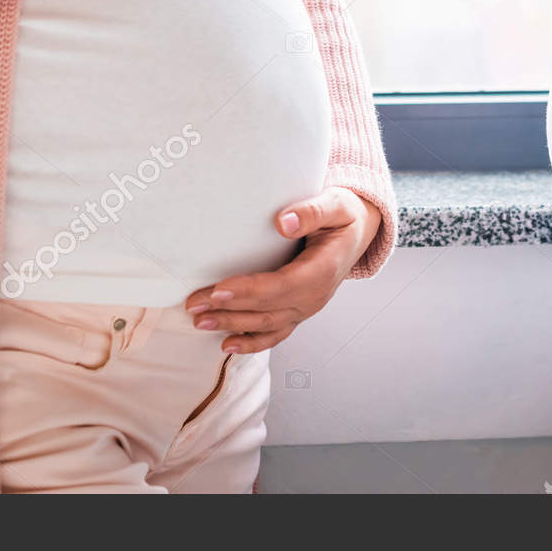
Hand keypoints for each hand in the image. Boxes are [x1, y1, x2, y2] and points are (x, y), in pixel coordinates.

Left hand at [183, 188, 381, 353]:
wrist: (357, 233)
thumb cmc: (344, 217)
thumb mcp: (335, 205)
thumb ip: (312, 212)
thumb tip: (283, 222)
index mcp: (323, 270)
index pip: (282, 286)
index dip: (249, 291)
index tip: (218, 290)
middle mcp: (315, 296)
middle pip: (268, 310)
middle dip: (229, 310)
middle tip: (194, 305)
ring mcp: (307, 308)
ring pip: (268, 325)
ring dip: (233, 325)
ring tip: (200, 322)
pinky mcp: (298, 312)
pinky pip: (275, 333)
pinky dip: (251, 342)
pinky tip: (227, 345)